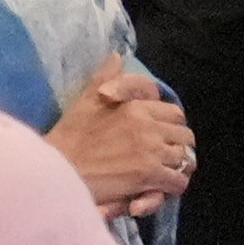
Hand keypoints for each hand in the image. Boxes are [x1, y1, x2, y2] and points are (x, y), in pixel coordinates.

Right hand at [52, 63, 194, 218]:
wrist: (59, 169)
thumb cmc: (69, 137)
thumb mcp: (85, 101)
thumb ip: (104, 78)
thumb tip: (117, 56)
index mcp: (136, 108)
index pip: (174, 113)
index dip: (172, 126)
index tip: (165, 135)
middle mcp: (148, 127)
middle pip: (185, 136)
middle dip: (180, 146)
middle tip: (169, 156)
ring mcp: (151, 152)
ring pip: (185, 159)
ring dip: (179, 166)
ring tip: (168, 172)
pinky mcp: (148, 176)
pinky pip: (177, 181)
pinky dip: (174, 185)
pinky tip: (164, 188)